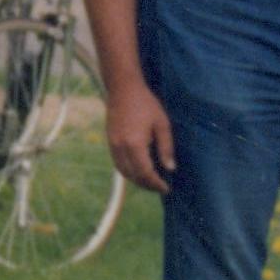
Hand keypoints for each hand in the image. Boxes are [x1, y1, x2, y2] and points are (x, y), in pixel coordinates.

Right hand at [105, 79, 174, 193]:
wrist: (123, 90)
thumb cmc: (146, 105)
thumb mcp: (162, 125)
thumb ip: (166, 148)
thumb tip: (170, 168)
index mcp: (134, 144)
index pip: (144, 172)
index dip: (155, 183)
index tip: (166, 188)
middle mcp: (120, 147)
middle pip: (132, 175)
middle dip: (147, 185)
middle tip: (161, 188)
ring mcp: (112, 145)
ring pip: (123, 171)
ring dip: (137, 180)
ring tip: (152, 182)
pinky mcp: (110, 142)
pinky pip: (118, 163)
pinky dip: (129, 171)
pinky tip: (140, 170)